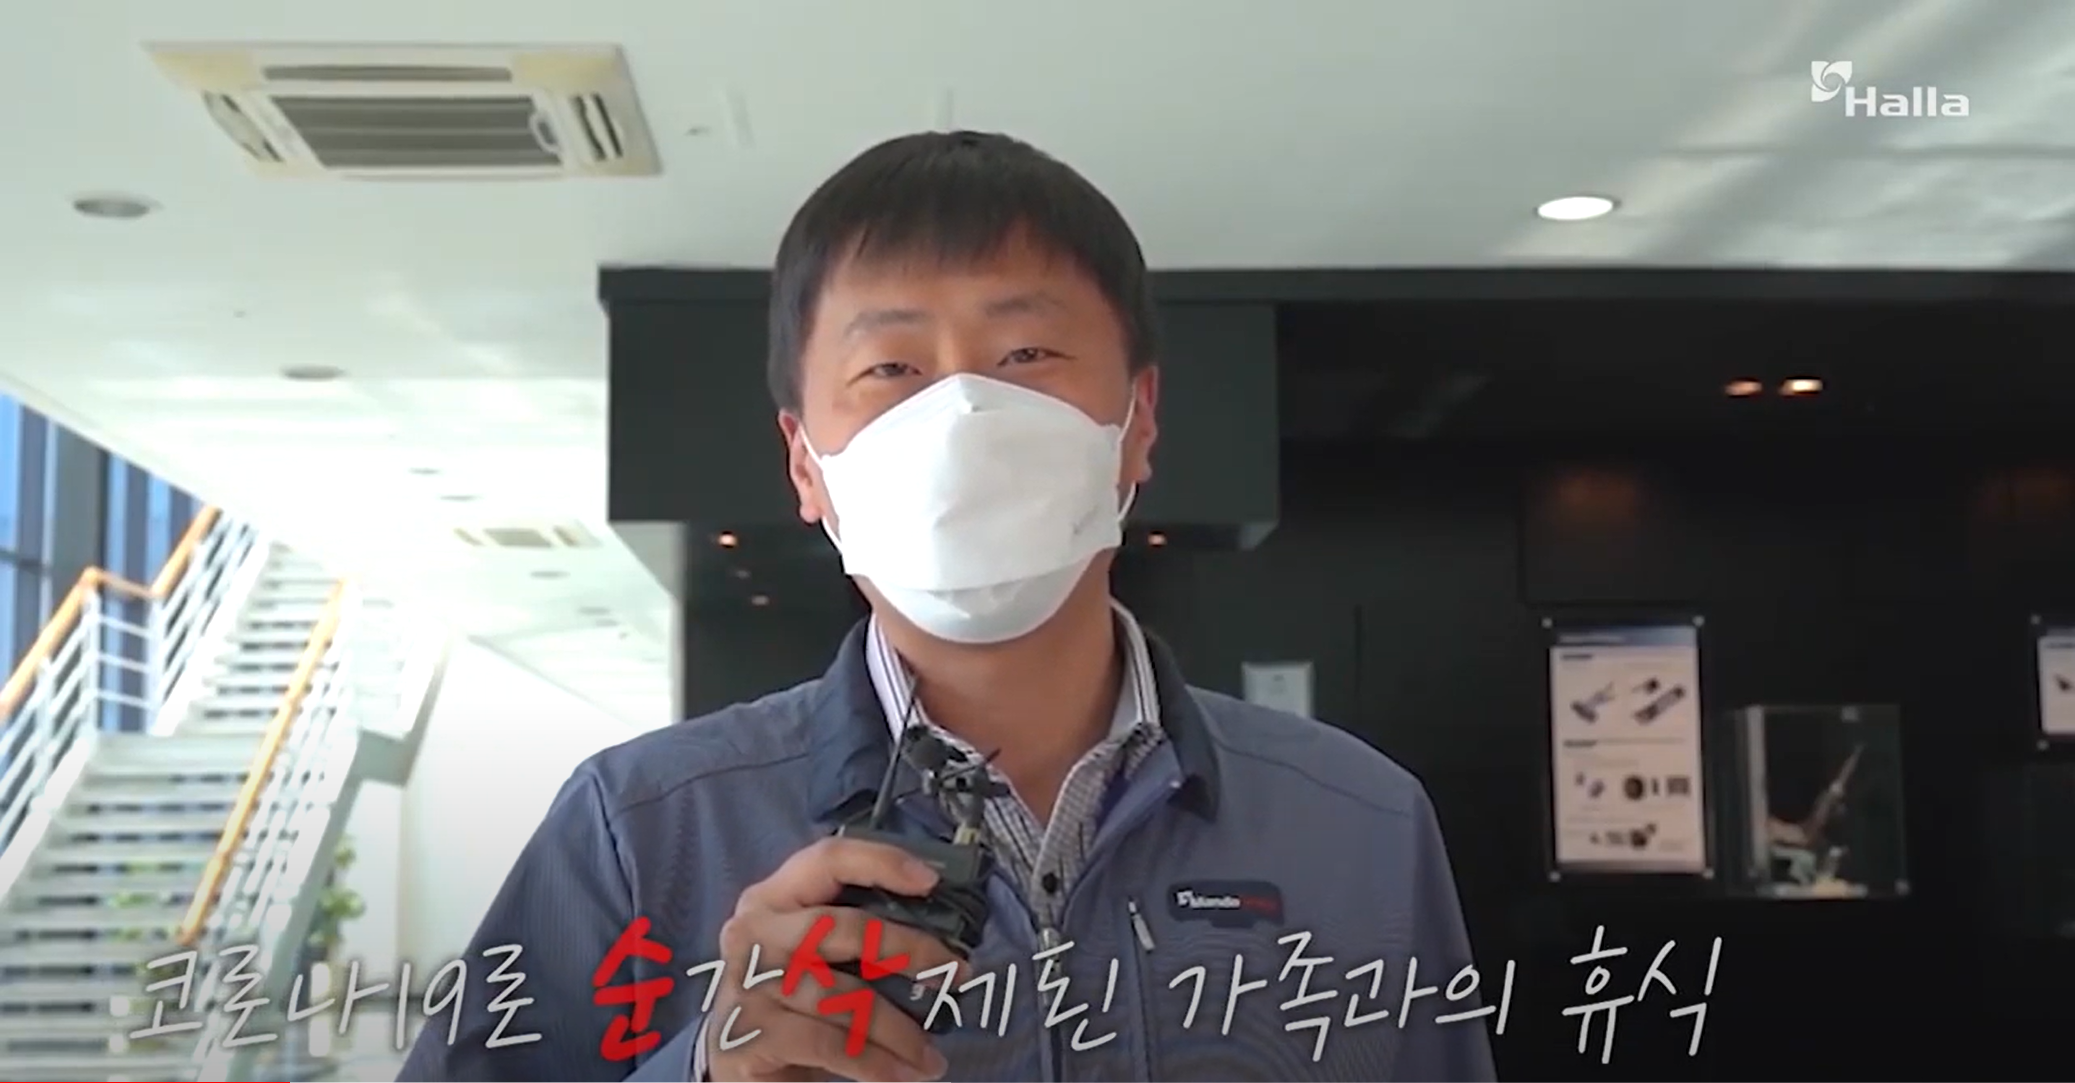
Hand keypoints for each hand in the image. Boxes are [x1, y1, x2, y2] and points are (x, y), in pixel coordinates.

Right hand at [707, 837, 963, 1081]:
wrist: (731, 1063)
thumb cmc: (787, 1000)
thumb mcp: (813, 956)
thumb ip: (856, 938)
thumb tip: (941, 942)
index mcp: (773, 898)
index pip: (826, 860)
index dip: (880, 862)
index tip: (930, 880)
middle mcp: (754, 931)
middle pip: (842, 926)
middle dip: (909, 949)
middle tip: (956, 974)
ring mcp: (749, 982)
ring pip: (842, 997)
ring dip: (899, 1030)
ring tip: (931, 1056)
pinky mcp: (751, 1032)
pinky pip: (829, 1044)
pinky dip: (875, 1064)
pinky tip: (903, 1075)